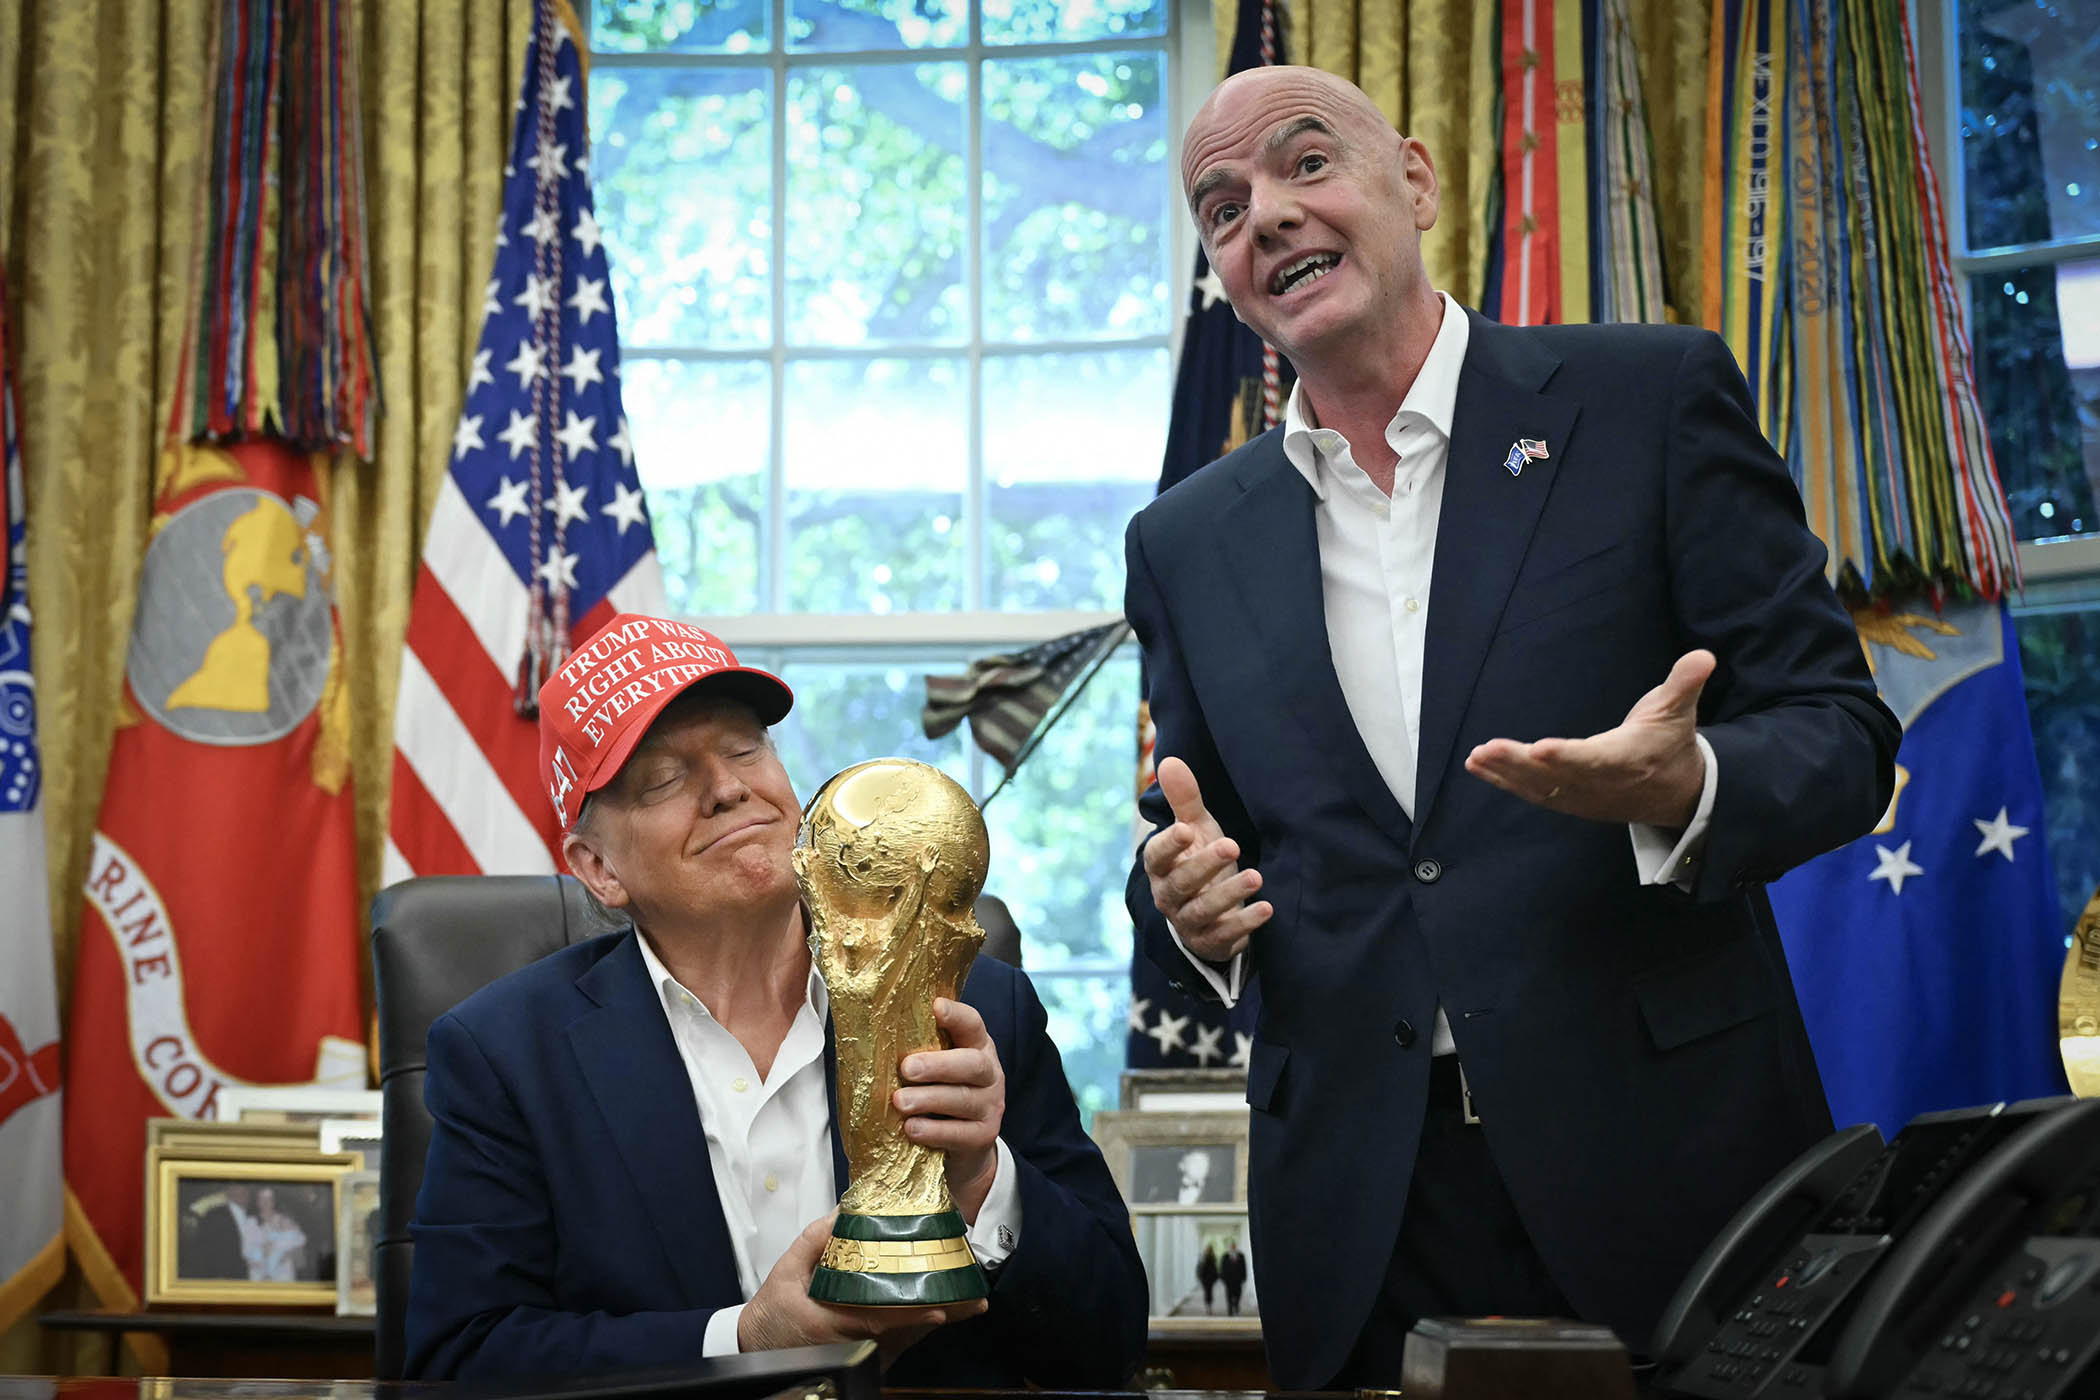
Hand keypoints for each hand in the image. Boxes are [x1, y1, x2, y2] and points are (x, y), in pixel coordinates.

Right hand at [738, 1214, 985, 1362]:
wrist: (757, 1348)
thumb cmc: (773, 1311)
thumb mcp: (785, 1270)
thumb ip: (815, 1239)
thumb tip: (845, 1210)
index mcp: (830, 1322)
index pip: (876, 1320)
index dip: (909, 1315)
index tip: (939, 1308)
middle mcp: (850, 1344)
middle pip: (902, 1332)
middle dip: (938, 1315)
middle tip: (972, 1301)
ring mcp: (860, 1355)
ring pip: (904, 1341)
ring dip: (935, 1321)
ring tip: (968, 1303)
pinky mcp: (865, 1359)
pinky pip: (897, 1345)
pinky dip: (919, 1328)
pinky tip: (943, 1312)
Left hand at [895, 998, 1004, 1221]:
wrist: (964, 1144)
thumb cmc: (940, 1096)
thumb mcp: (935, 1068)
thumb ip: (917, 1052)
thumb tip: (868, 1036)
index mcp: (977, 1047)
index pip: (972, 1024)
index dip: (957, 1015)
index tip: (936, 1007)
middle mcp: (990, 1074)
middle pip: (972, 1064)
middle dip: (938, 1065)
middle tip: (906, 1068)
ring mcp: (990, 1106)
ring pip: (963, 1099)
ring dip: (928, 1099)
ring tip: (900, 1101)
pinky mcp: (984, 1136)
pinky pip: (960, 1133)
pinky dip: (934, 1131)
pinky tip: (912, 1128)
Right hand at [1142, 757, 1270, 963]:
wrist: (1210, 912)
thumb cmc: (1200, 860)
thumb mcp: (1196, 829)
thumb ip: (1185, 799)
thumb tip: (1170, 761)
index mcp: (1160, 866)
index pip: (1157, 856)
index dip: (1169, 844)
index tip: (1186, 830)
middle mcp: (1169, 896)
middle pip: (1181, 882)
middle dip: (1205, 865)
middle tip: (1231, 845)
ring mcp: (1188, 921)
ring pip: (1203, 910)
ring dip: (1229, 895)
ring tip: (1256, 876)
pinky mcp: (1211, 941)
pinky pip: (1225, 935)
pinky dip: (1245, 923)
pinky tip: (1266, 908)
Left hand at [1464, 649, 1712, 828]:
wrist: (1678, 793)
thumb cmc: (1671, 743)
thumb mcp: (1680, 711)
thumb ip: (1685, 683)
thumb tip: (1703, 656)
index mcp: (1627, 759)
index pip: (1595, 760)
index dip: (1567, 757)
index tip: (1540, 749)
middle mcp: (1601, 783)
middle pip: (1556, 776)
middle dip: (1519, 764)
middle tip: (1486, 749)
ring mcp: (1584, 797)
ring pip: (1539, 788)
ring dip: (1505, 773)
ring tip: (1475, 757)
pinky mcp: (1571, 802)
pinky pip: (1534, 794)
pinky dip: (1505, 782)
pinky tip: (1478, 767)